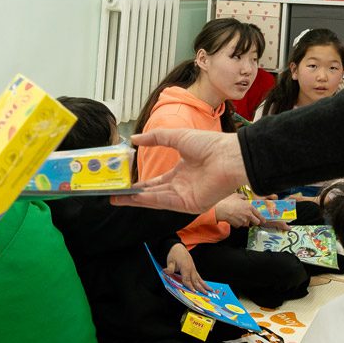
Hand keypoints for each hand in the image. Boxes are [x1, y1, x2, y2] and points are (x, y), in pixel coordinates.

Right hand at [115, 129, 247, 212]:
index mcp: (181, 172)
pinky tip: (136, 198)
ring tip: (118, 198)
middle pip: (153, 194)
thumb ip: (155, 138)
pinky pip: (166, 202)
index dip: (140, 184)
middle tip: (115, 195)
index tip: (125, 184)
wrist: (228, 156)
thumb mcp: (177, 137)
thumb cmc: (210, 144)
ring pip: (156, 200)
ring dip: (137, 200)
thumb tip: (134, 138)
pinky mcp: (190, 205)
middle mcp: (182, 186)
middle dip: (133, 195)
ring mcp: (186, 197)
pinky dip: (150, 200)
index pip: (156, 182)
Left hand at [166, 243, 209, 291]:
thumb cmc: (174, 254)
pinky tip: (206, 286)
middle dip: (200, 288)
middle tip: (206, 294)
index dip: (190, 286)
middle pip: (195, 281)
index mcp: (185, 268)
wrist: (178, 247)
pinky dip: (203, 282)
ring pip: (199, 279)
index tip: (194, 292)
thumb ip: (169, 268)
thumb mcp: (170, 261)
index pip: (187, 279)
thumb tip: (166, 272)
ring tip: (210, 290)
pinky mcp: (194, 269)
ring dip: (205, 285)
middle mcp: (191, 269)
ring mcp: (193, 269)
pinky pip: (199, 276)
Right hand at [214, 196, 262, 227]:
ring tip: (239, 217)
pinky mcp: (238, 225)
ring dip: (245, 222)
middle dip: (255, 222)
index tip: (264, 221)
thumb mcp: (237, 196)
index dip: (262, 218)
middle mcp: (248, 215)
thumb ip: (243, 197)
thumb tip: (245, 198)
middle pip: (256, 222)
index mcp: (249, 207)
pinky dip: (238, 223)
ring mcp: (243, 221)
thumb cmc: (229, 202)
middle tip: (253, 221)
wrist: (222, 210)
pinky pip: (239, 225)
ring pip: (247, 224)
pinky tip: (234, 218)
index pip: (258, 214)